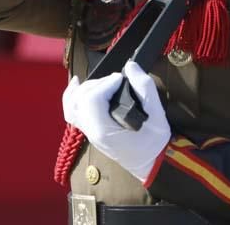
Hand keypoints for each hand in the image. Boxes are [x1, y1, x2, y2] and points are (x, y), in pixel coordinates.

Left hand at [62, 61, 170, 181]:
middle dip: (98, 84)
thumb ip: (145, 89)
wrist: (150, 163)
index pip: (92, 100)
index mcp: (105, 132)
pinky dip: (72, 96)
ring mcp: (88, 132)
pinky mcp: (89, 129)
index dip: (105, 84)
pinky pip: (72, 111)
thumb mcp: (157, 116)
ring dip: (85, 88)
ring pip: (71, 104)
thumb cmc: (153, 143)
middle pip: (80, 99)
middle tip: (118, 82)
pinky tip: (77, 83)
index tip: (121, 80)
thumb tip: (130, 66)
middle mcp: (91, 132)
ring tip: (104, 83)